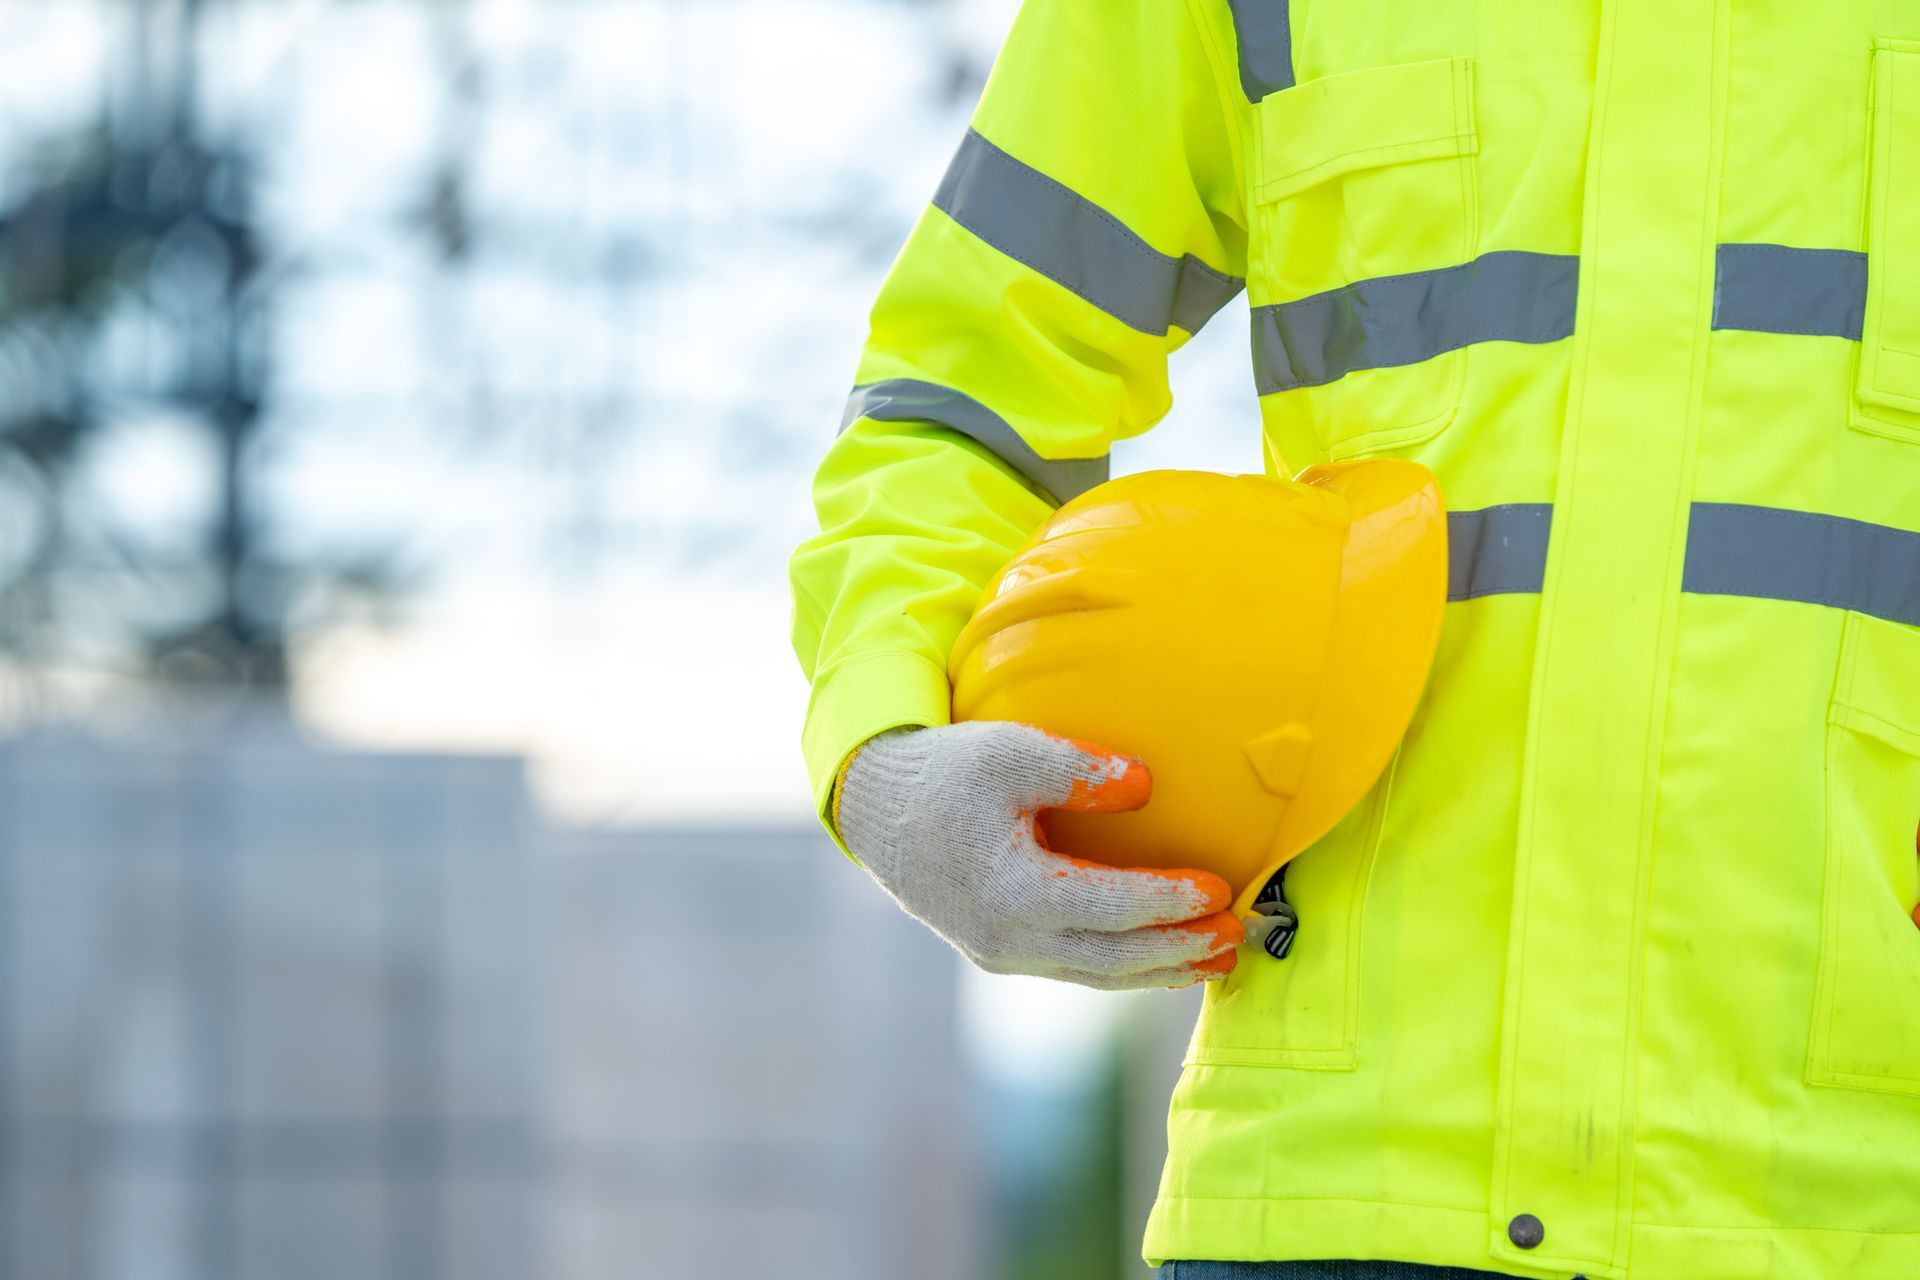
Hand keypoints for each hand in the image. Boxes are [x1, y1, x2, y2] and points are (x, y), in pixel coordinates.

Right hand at [834, 721, 1241, 988]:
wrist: (880, 813)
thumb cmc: (946, 774)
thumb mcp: (1009, 752)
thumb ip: (1077, 770)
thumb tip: (1145, 786)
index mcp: (1011, 892)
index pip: (1109, 907)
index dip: (1168, 901)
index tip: (1218, 889)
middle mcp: (1008, 939)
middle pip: (1113, 958)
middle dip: (1179, 950)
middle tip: (1238, 935)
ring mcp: (1005, 955)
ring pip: (1098, 974)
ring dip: (1162, 969)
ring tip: (1220, 957)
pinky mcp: (1005, 954)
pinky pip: (1078, 969)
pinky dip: (1127, 966)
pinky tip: (1165, 959)